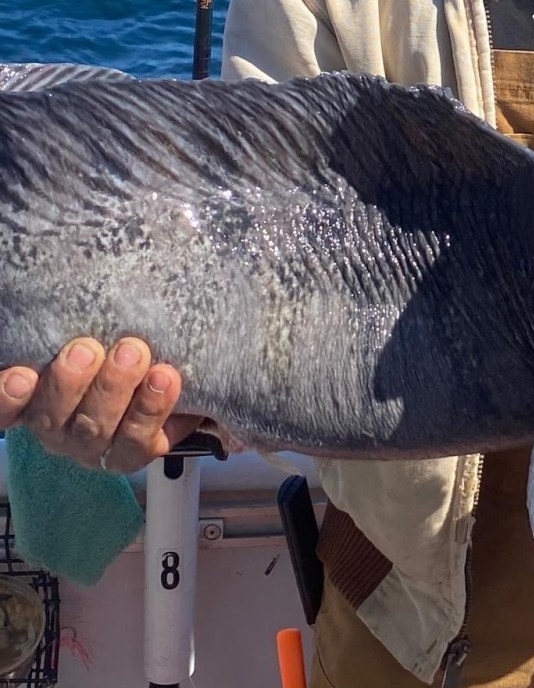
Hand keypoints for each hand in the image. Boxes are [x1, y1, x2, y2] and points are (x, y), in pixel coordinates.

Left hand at [0, 338, 200, 474]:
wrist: (101, 351)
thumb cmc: (155, 365)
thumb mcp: (193, 383)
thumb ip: (213, 391)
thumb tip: (249, 398)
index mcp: (133, 442)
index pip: (140, 442)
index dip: (151, 412)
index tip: (168, 374)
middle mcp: (89, 440)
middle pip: (96, 431)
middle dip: (115, 391)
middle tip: (131, 350)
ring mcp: (51, 425)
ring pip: (54, 421)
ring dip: (69, 387)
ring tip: (84, 350)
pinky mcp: (20, 405)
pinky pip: (5, 415)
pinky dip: (11, 398)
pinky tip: (22, 376)